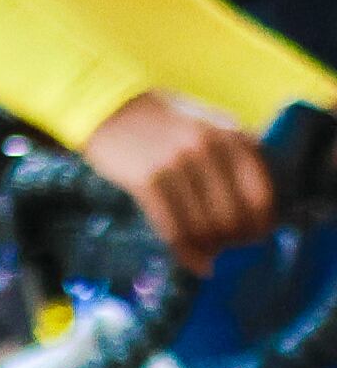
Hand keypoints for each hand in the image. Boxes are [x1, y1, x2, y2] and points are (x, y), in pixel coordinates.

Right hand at [83, 92, 274, 265]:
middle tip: (223, 248)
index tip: (251, 238)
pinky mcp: (146, 179)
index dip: (259, 226)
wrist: (109, 106)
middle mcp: (208, 149)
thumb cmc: (162, 122)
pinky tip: (190, 261)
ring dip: (207, 249)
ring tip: (205, 254)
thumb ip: (234, 157)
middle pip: (232, 217)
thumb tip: (252, 211)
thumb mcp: (210, 128)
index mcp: (232, 137)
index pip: (260, 197)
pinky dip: (184, 252)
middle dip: (230, 241)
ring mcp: (176, 164)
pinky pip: (172, 228)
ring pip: (204, 227)